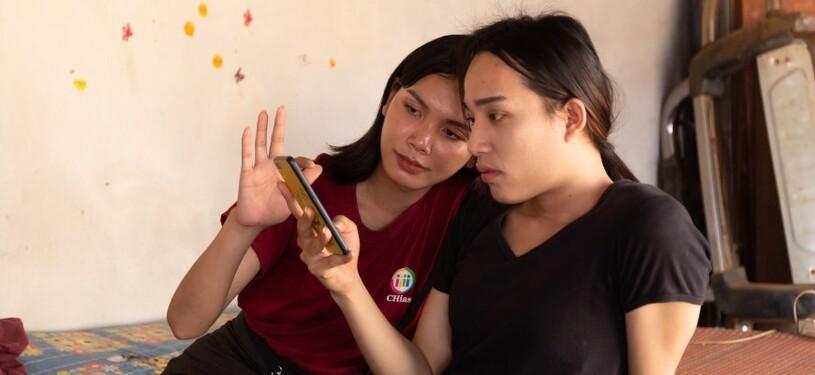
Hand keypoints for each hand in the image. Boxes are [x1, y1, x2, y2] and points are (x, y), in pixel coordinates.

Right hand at [234, 107, 321, 227]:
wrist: (256, 221)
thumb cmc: (275, 210)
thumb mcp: (295, 197)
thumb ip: (306, 182)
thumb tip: (319, 167)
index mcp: (284, 172)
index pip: (294, 159)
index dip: (304, 161)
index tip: (312, 166)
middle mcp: (270, 166)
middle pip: (274, 141)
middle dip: (278, 125)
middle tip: (281, 108)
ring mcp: (258, 168)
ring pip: (260, 144)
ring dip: (261, 129)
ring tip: (263, 113)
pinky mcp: (247, 174)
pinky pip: (246, 156)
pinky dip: (246, 143)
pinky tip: (247, 130)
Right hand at [281, 187, 361, 295]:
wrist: (349, 275)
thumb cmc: (344, 247)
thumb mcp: (348, 229)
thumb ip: (342, 221)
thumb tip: (333, 225)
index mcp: (311, 229)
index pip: (298, 212)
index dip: (291, 199)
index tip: (283, 184)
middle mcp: (306, 242)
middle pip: (302, 230)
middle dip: (304, 220)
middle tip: (309, 211)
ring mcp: (311, 258)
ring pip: (311, 247)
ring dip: (320, 239)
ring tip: (328, 232)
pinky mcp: (319, 271)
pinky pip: (329, 263)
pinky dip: (340, 258)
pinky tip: (350, 253)